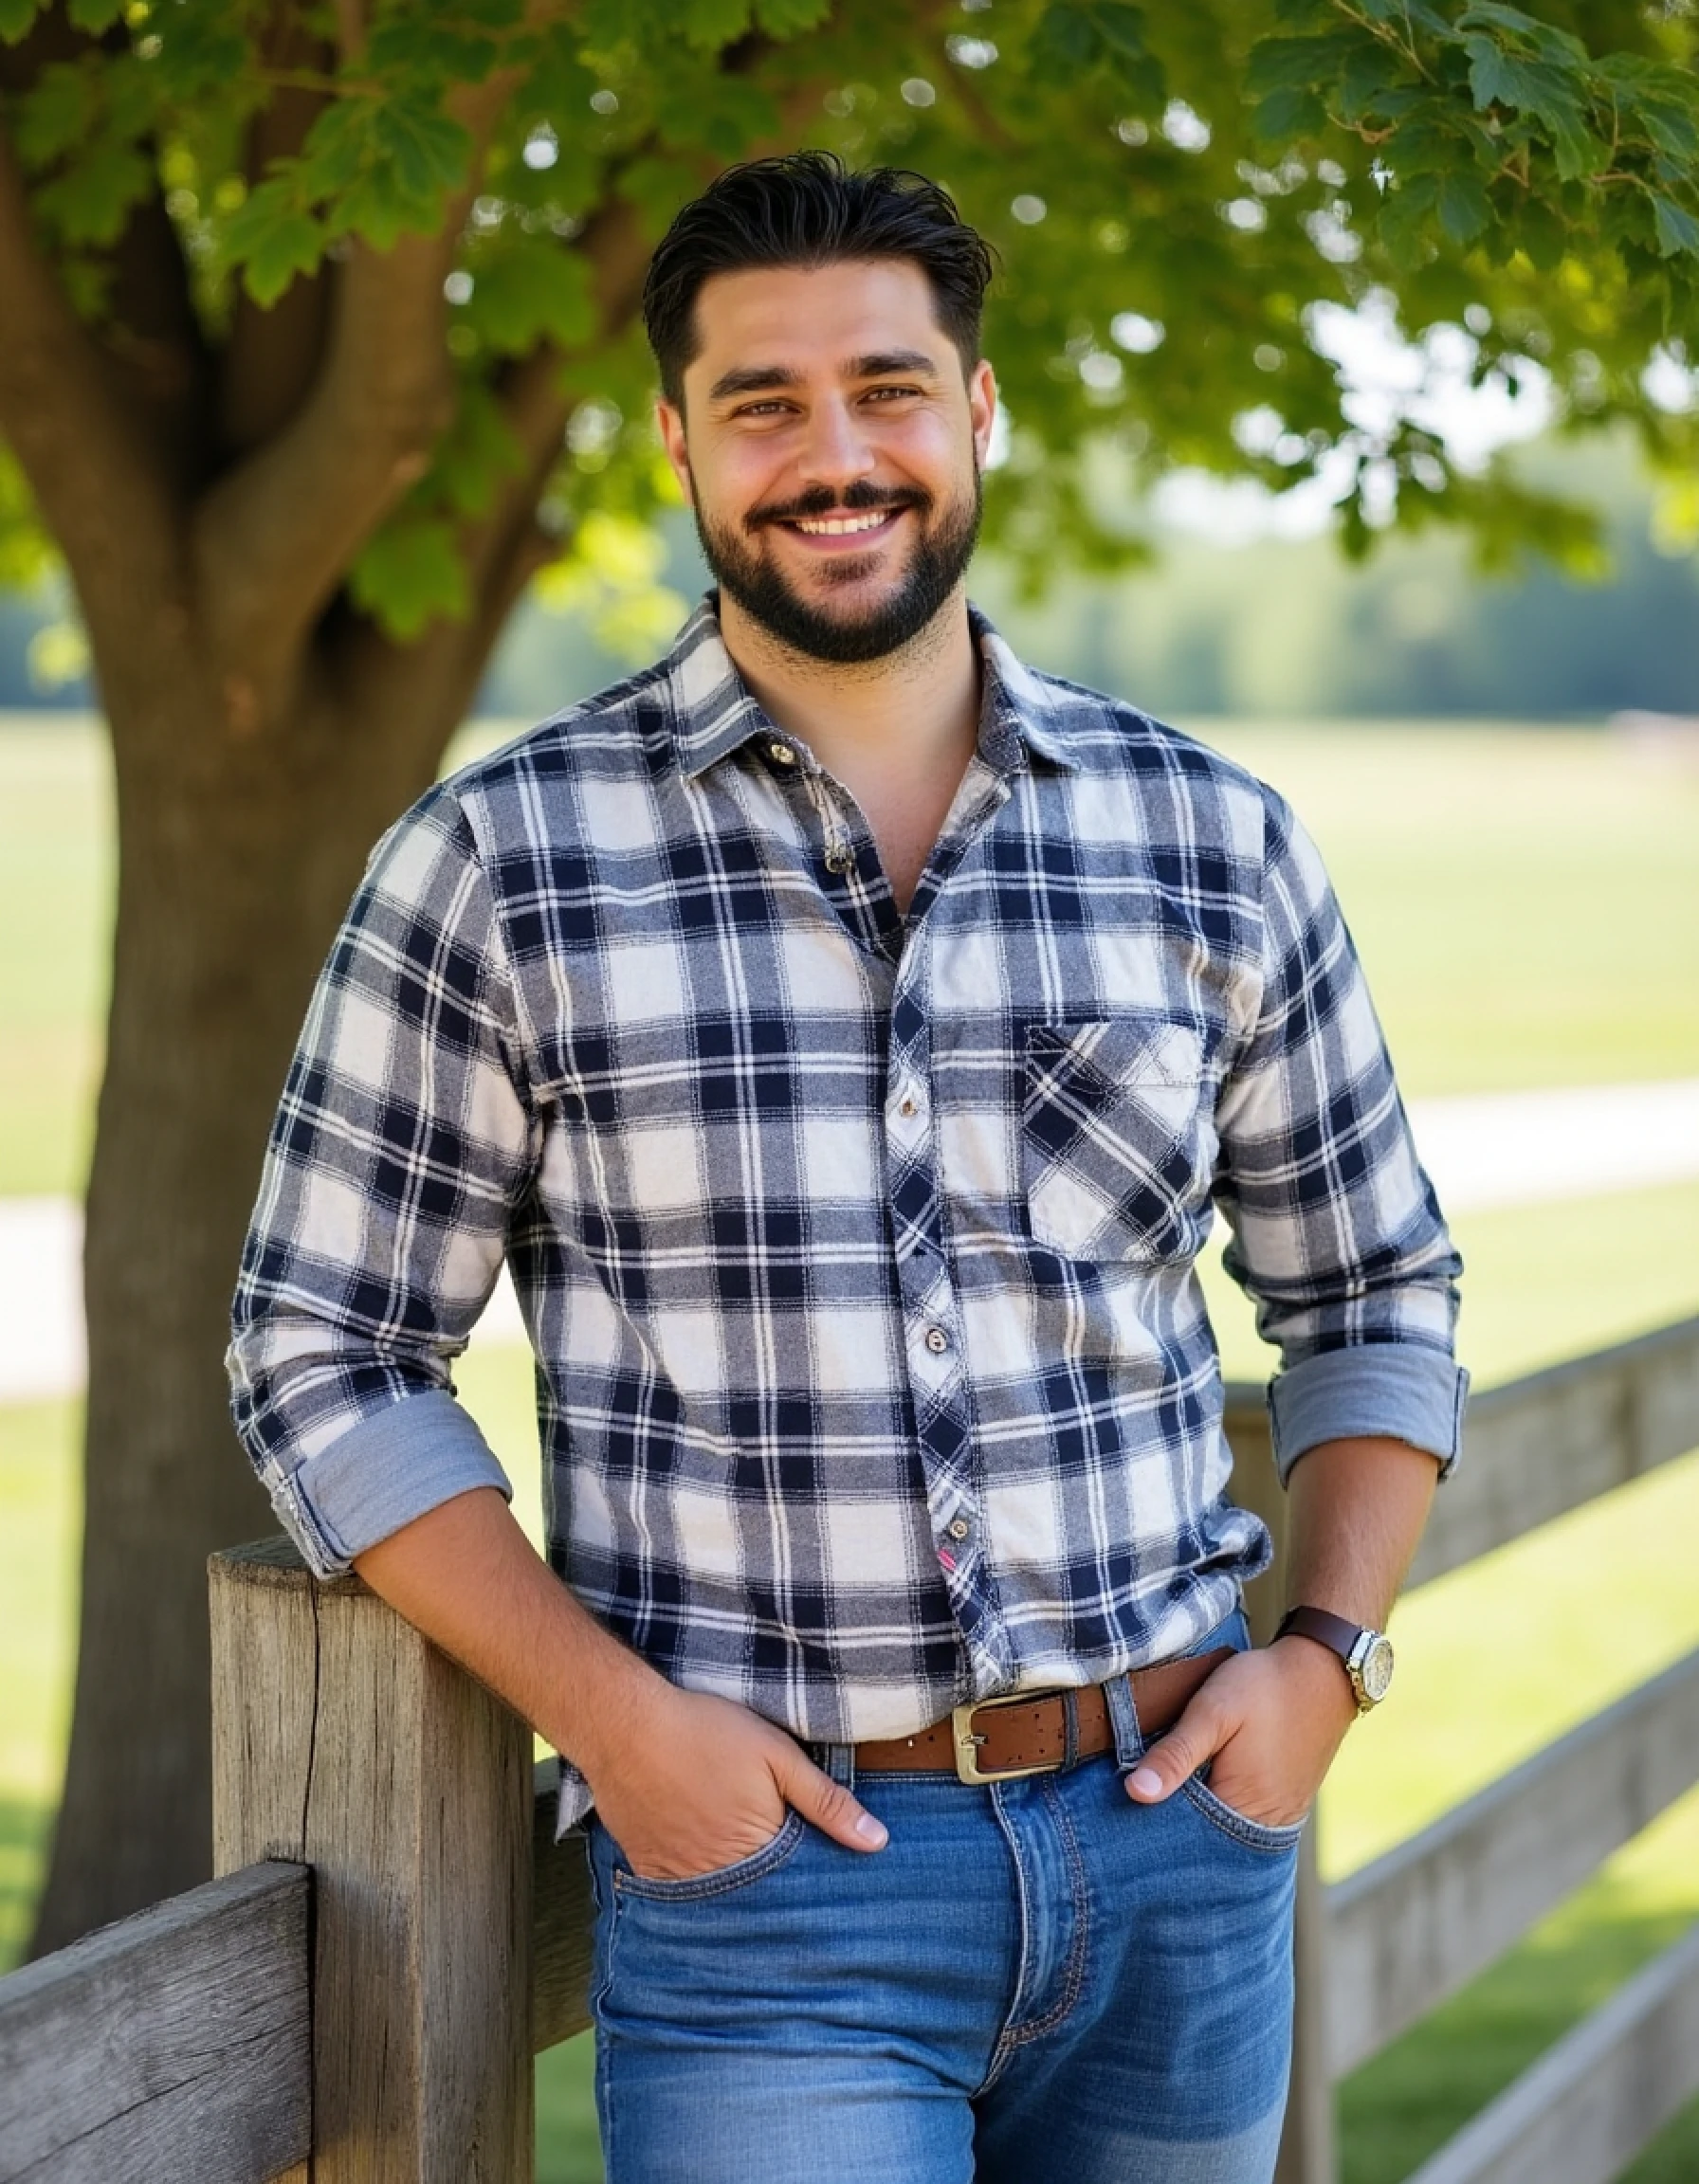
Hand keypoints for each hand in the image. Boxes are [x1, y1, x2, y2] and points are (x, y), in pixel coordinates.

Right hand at [581, 1679, 888, 1881]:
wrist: (625, 1725)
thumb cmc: (705, 1732)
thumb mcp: (778, 1755)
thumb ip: (827, 1801)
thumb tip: (877, 1842)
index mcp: (759, 1852)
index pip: (797, 1886)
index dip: (811, 1880)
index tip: (824, 1879)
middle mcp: (719, 1876)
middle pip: (759, 1898)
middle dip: (775, 1892)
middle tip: (780, 1869)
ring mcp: (679, 1877)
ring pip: (720, 1898)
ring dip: (736, 1890)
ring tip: (742, 1866)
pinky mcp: (648, 1867)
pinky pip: (680, 1892)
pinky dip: (695, 1881)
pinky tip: (702, 1860)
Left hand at [1123, 1637, 1357, 1827]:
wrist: (1321, 1670)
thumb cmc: (1264, 1688)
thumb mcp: (1213, 1712)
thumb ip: (1176, 1753)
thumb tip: (1135, 1793)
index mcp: (1242, 1808)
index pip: (1183, 1838)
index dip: (1151, 1820)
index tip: (1125, 1800)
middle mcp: (1264, 1825)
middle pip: (1204, 1840)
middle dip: (1171, 1819)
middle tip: (1138, 1789)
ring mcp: (1278, 1817)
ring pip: (1222, 1830)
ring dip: (1194, 1812)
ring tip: (1168, 1782)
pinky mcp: (1284, 1803)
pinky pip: (1242, 1817)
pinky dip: (1218, 1805)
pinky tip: (1200, 1781)